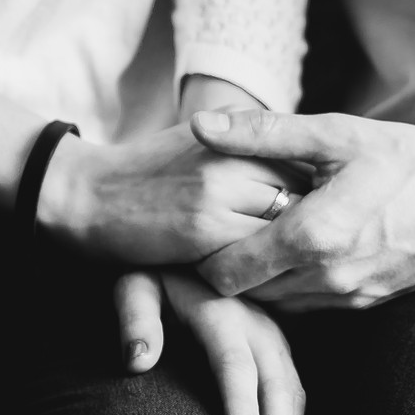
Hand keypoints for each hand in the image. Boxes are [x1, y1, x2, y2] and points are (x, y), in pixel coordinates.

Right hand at [36, 121, 303, 264]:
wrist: (87, 195)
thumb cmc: (147, 172)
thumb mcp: (200, 140)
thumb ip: (248, 144)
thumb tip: (303, 159)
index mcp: (236, 134)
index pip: (304, 162)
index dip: (320, 193)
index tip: (328, 216)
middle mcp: (233, 155)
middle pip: (304, 193)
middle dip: (317, 222)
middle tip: (326, 247)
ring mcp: (220, 192)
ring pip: (287, 226)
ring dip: (297, 251)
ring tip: (302, 268)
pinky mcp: (204, 230)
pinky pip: (258, 254)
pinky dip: (268, 269)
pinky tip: (269, 279)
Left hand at [114, 271, 302, 414]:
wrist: (188, 250)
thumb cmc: (152, 277)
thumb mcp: (135, 286)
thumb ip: (135, 318)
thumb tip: (137, 362)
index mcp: (219, 307)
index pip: (233, 360)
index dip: (240, 400)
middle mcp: (255, 321)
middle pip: (275, 379)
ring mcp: (272, 332)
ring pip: (291, 385)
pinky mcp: (278, 343)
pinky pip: (294, 384)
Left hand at [188, 110, 414, 308]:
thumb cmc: (408, 160)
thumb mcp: (335, 135)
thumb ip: (264, 134)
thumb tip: (202, 125)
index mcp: (310, 238)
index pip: (222, 272)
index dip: (202, 250)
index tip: (201, 221)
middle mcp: (324, 280)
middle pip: (243, 293)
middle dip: (225, 265)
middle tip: (218, 228)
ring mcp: (347, 298)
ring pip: (275, 303)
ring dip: (259, 277)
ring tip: (256, 234)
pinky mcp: (366, 304)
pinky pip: (309, 305)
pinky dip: (292, 283)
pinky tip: (297, 248)